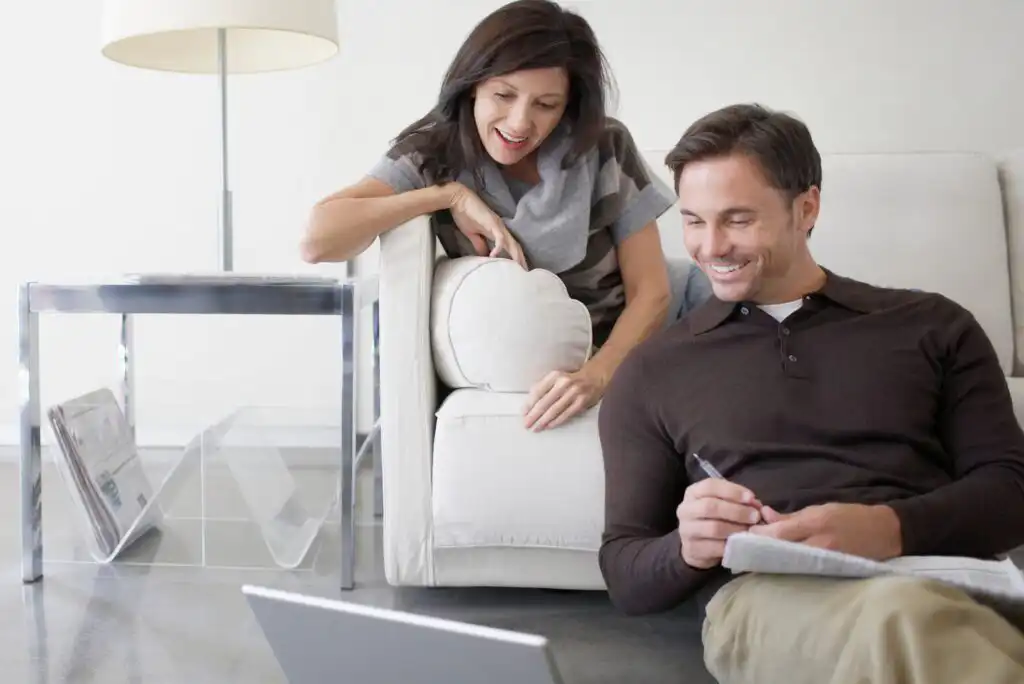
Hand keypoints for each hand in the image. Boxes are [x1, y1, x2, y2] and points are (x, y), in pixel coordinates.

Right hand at [445, 182, 526, 268]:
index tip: (519, 270)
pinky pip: (499, 237)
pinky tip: (495, 256)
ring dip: (515, 255)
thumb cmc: (465, 215)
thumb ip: (480, 245)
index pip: (511, 246)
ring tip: (518, 268)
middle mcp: (501, 228)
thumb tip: (485, 257)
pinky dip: (499, 247)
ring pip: (511, 242)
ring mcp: (497, 225)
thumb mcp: (473, 234)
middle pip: (515, 246)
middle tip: (524, 273)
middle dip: (520, 260)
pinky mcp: (492, 223)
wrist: (458, 199)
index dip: (516, 257)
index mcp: (497, 231)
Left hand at [524, 368, 604, 431]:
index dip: (529, 403)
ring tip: (535, 428)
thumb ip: (543, 387)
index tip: (523, 413)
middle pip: (545, 402)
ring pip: (554, 410)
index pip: (538, 391)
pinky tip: (548, 426)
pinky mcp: (581, 402)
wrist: (594, 378)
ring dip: (543, 421)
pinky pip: (566, 414)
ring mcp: (574, 393)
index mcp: (555, 375)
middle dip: (534, 415)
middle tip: (526, 424)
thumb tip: (529, 401)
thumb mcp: (556, 377)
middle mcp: (564, 383)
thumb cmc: (570, 380)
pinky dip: (556, 421)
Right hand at [676, 479, 764, 568]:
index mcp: (693, 493)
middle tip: (755, 516)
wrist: (697, 544)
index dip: (732, 491)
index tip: (751, 498)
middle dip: (736, 511)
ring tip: (750, 531)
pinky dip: (732, 545)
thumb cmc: (714, 518)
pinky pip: (715, 547)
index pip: (710, 486)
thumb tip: (755, 504)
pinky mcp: (692, 549)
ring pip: (714, 528)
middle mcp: (686, 510)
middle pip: (710, 506)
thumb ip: (738, 501)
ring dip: (736, 529)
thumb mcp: (723, 503)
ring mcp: (686, 530)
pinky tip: (742, 544)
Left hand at [749, 502, 901, 559]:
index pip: (780, 532)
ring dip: (772, 560)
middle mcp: (820, 544)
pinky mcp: (831, 571)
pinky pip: (804, 570)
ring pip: (790, 563)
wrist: (884, 532)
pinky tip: (778, 565)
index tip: (745, 534)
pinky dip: (789, 567)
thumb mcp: (820, 509)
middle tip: (746, 549)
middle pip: (782, 550)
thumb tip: (765, 515)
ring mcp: (826, 561)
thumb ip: (791, 516)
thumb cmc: (849, 516)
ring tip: (758, 557)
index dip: (760, 535)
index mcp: (816, 523)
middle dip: (762, 549)